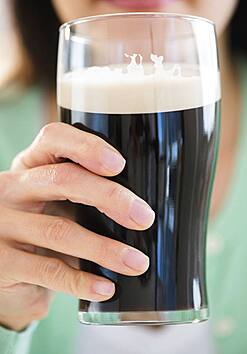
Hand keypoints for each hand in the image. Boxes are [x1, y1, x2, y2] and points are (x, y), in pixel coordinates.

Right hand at [0, 123, 154, 330]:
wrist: (2, 263)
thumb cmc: (38, 223)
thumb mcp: (51, 199)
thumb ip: (81, 194)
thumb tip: (139, 208)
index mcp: (30, 166)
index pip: (54, 139)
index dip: (86, 147)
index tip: (118, 164)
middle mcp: (12, 189)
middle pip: (63, 180)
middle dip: (110, 197)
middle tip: (144, 217)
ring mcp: (3, 225)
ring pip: (60, 231)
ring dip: (104, 248)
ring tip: (136, 262)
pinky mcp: (3, 262)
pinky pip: (49, 271)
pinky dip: (82, 281)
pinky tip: (105, 287)